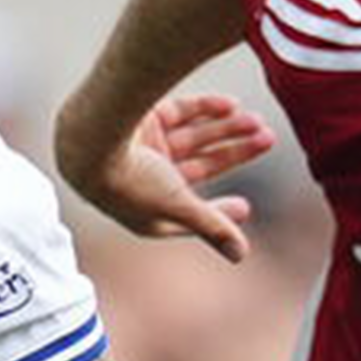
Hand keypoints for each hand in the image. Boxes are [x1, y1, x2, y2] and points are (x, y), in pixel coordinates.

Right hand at [62, 91, 272, 261]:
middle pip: (201, 167)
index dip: (220, 212)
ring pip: (194, 137)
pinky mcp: (141, 119)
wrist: (92, 139)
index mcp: (151, 211)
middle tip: (268, 139)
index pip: (192, 214)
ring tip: (257, 121)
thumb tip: (241, 255)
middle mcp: (149, 180)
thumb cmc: (132, 182)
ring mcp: (145, 148)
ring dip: (226, 128)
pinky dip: (204, 109)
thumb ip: (212, 228)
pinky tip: (231, 105)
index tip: (245, 206)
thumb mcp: (179, 207)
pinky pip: (179, 113)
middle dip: (235, 153)